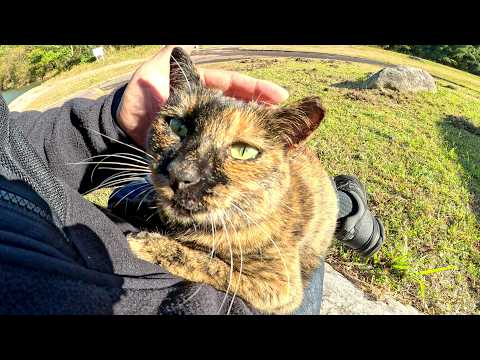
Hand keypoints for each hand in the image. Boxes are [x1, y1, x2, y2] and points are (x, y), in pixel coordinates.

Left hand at [116, 45, 288, 146]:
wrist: (121, 128)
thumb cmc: (137, 98)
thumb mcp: (151, 73)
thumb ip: (168, 58)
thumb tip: (185, 44)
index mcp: (202, 86)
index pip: (235, 84)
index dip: (257, 88)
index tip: (280, 96)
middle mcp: (208, 105)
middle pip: (241, 106)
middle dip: (263, 110)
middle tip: (284, 118)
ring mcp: (204, 126)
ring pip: (234, 127)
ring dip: (253, 131)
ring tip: (276, 139)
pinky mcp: (198, 144)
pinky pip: (221, 145)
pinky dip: (237, 150)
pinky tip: (251, 156)